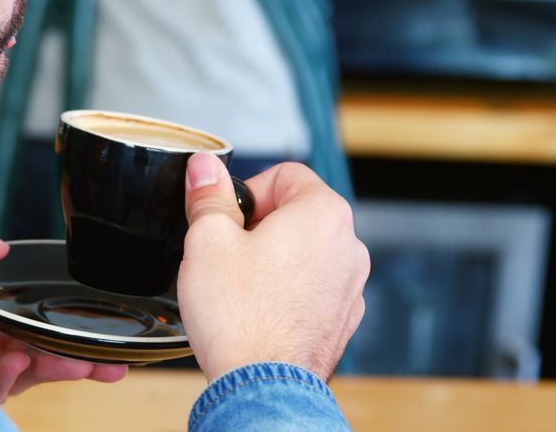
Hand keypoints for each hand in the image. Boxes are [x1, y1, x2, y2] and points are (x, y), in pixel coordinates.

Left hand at [0, 209, 127, 402]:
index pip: (27, 313)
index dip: (60, 318)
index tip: (92, 317)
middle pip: (37, 350)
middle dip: (77, 355)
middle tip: (111, 360)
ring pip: (24, 374)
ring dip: (56, 370)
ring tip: (85, 364)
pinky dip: (7, 380)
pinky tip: (12, 364)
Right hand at [177, 154, 368, 381]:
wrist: (262, 387)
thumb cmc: (241, 318)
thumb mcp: (208, 240)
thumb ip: (209, 196)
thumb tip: (205, 168)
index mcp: (323, 213)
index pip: (285, 173)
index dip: (247, 191)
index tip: (226, 216)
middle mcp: (348, 246)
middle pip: (297, 212)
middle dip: (259, 226)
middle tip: (226, 251)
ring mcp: (350, 286)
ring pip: (304, 252)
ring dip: (272, 260)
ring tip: (240, 285)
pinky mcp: (341, 320)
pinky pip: (311, 289)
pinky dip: (286, 292)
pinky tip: (257, 310)